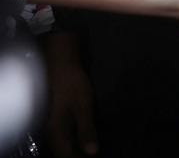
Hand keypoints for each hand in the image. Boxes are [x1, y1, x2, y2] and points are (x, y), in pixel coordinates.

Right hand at [41, 32, 98, 156]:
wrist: (61, 64)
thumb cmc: (73, 84)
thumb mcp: (83, 106)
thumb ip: (87, 129)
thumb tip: (92, 153)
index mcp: (56, 130)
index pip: (66, 155)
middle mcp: (51, 130)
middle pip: (63, 151)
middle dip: (76, 155)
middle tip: (93, 154)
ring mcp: (53, 123)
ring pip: (63, 143)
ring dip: (76, 148)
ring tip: (90, 150)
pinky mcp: (58, 117)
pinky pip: (65, 135)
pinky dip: (75, 139)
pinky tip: (84, 138)